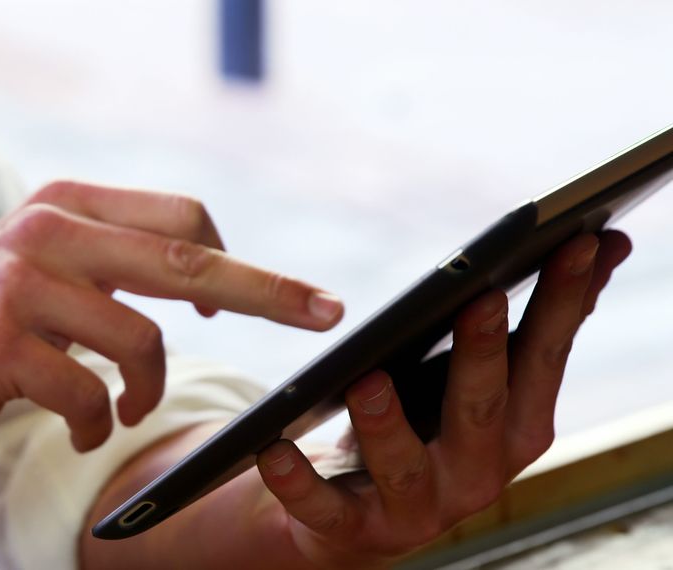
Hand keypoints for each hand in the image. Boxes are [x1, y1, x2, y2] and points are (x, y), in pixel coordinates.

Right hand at [0, 181, 344, 457]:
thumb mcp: (43, 269)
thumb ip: (112, 260)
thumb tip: (206, 276)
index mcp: (65, 204)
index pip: (180, 217)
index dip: (233, 257)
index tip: (277, 295)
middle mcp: (47, 229)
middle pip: (187, 257)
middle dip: (266, 291)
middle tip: (323, 313)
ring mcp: (21, 283)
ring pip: (142, 339)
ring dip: (147, 390)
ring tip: (123, 411)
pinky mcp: (2, 342)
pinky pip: (90, 393)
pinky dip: (97, 423)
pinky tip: (82, 429)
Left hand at [81, 230, 630, 568]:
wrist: (362, 516)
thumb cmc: (430, 426)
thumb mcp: (481, 378)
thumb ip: (532, 323)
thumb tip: (604, 244)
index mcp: (515, 429)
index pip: (543, 359)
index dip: (561, 303)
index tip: (574, 244)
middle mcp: (476, 473)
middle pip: (482, 411)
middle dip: (483, 356)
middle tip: (482, 299)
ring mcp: (415, 506)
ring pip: (404, 466)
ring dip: (387, 423)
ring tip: (368, 379)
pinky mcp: (351, 526)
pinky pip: (320, 504)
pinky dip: (295, 478)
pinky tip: (272, 446)